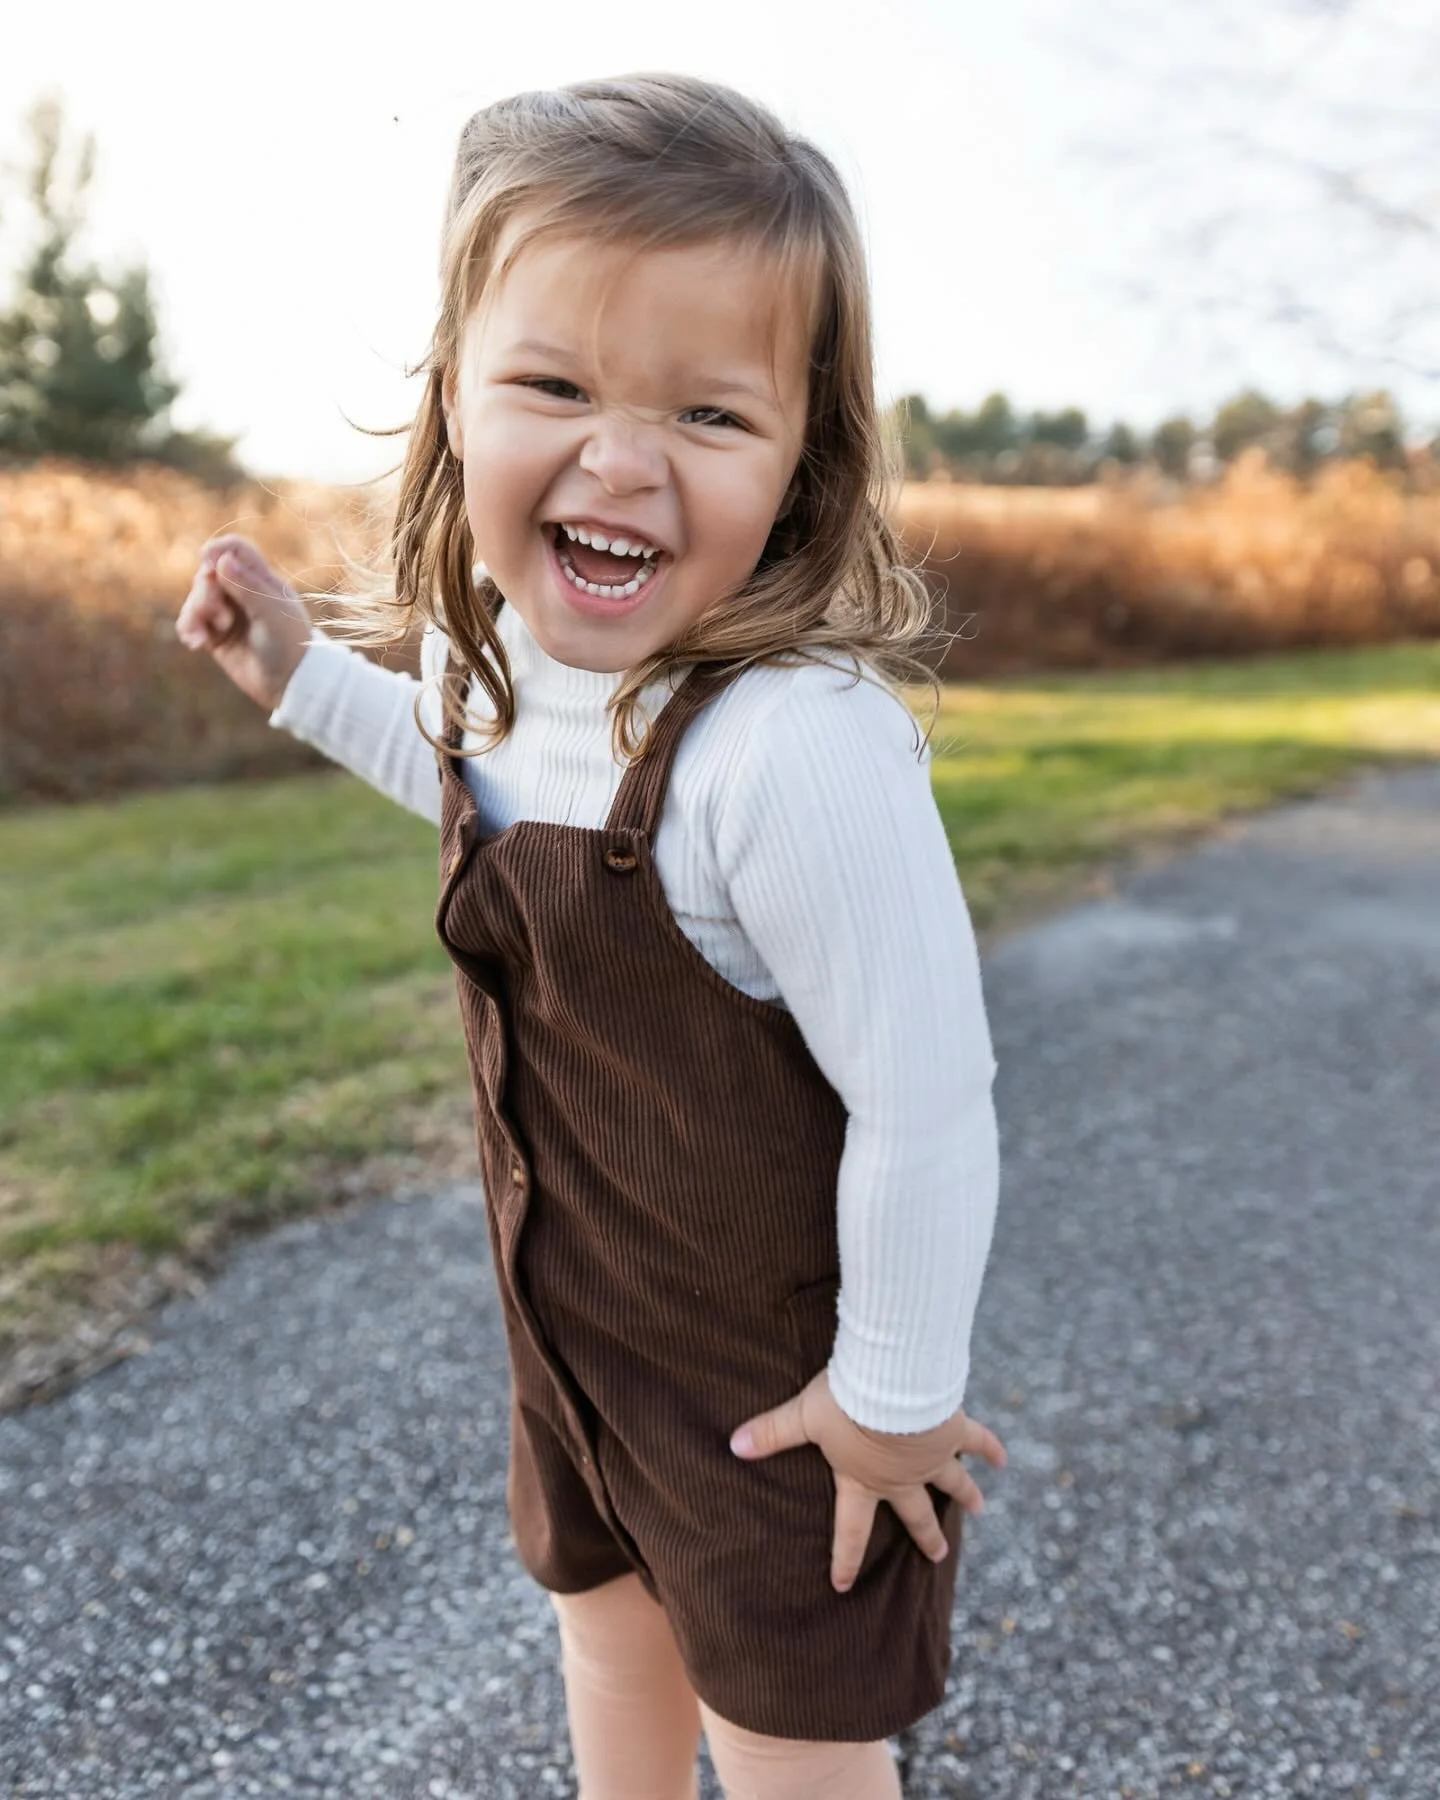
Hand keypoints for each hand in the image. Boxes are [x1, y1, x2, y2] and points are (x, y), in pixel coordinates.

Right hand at [174, 534, 312, 711]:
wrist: (291, 686)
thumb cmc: (290, 646)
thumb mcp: (272, 614)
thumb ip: (247, 587)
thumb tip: (221, 559)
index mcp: (263, 581)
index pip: (236, 551)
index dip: (219, 549)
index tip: (208, 558)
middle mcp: (243, 594)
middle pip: (209, 574)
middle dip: (206, 592)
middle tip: (219, 615)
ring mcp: (228, 614)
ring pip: (196, 598)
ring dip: (195, 613)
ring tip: (203, 638)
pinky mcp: (216, 636)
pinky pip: (191, 622)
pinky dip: (189, 629)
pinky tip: (196, 643)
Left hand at [730, 1369, 1006, 1592]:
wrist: (894, 1384)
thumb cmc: (844, 1400)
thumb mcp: (803, 1415)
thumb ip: (770, 1433)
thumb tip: (732, 1445)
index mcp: (863, 1480)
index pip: (852, 1528)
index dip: (846, 1558)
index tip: (844, 1585)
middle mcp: (901, 1477)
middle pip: (914, 1513)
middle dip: (925, 1535)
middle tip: (938, 1556)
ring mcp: (932, 1456)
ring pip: (952, 1482)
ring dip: (966, 1496)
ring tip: (980, 1509)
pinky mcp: (953, 1430)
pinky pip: (977, 1441)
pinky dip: (992, 1449)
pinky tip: (1002, 1459)